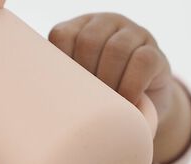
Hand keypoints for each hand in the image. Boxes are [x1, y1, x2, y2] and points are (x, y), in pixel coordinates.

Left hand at [48, 13, 190, 163]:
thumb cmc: (102, 104)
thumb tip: (33, 111)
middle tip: (88, 106)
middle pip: (89, 41)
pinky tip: (127, 103)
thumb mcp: (79, 91)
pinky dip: (132, 86)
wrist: (144, 112)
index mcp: (81, 30)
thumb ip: (61, 88)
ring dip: (109, 83)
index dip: (61, 64)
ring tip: (108, 107)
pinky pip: (143, 61)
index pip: (63, 35)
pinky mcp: (157, 53)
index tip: (65, 94)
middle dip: (87, 77)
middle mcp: (107, 25)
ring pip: (116, 48)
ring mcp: (134, 35)